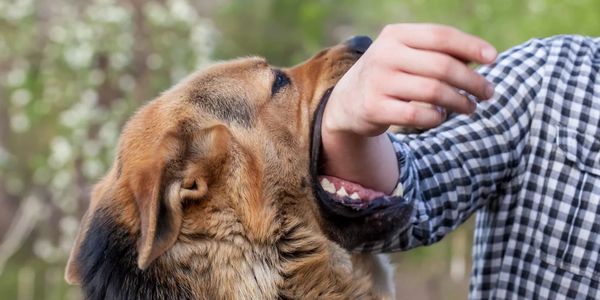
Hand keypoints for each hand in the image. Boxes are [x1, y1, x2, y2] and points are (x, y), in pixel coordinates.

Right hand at [321, 24, 496, 193]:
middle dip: (472, 81)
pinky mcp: (374, 108)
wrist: (348, 101)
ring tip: (470, 107)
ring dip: (460, 102)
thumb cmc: (390, 74)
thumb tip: (484, 56)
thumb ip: (439, 52)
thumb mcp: (407, 55)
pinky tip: (441, 117)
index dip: (471, 46)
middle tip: (488, 92)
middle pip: (442, 67)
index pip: (441, 36)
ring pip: (434, 92)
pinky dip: (436, 118)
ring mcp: (378, 82)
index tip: (493, 58)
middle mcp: (385, 55)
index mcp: (396, 35)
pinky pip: (418, 115)